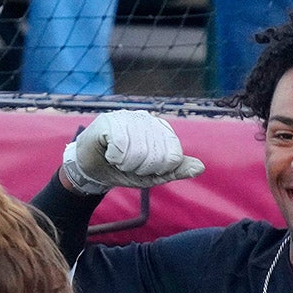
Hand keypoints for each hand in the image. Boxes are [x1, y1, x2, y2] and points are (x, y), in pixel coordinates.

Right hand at [62, 110, 204, 193]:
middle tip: (128, 165)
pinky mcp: (108, 121)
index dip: (158, 169)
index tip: (144, 168)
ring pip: (138, 150)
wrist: (92, 170)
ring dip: (126, 164)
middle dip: (141, 168)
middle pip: (157, 155)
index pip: (173, 155)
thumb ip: (176, 170)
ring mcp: (126, 117)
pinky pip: (120, 146)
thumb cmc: (123, 170)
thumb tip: (200, 167)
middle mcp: (145, 119)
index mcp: (160, 129)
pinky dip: (114, 158)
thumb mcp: (153, 175)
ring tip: (118, 159)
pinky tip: (108, 153)